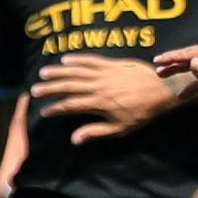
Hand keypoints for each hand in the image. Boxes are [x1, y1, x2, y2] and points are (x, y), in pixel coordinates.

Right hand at [31, 55, 176, 142]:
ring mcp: (105, 73)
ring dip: (59, 72)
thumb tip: (74, 139)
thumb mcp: (120, 128)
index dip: (56, 108)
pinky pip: (92, 59)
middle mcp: (99, 86)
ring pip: (77, 71)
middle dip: (51, 88)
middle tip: (34, 90)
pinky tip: (65, 59)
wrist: (162, 90)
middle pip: (69, 86)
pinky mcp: (112, 64)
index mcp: (100, 103)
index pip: (71, 105)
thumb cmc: (142, 113)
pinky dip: (78, 59)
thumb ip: (96, 132)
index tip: (44, 112)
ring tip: (43, 73)